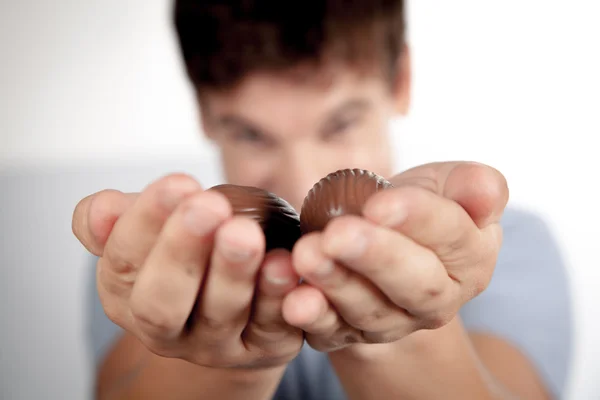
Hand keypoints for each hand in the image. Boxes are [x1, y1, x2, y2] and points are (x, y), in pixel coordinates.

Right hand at [73, 174, 302, 368]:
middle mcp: (165, 329)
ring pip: (220, 315)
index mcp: (127, 296)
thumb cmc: (188, 255)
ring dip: (232, 273)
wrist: (236, 305)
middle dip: (182, 252)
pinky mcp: (262, 348)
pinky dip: (277, 296)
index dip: (146, 221)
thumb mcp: (148, 234)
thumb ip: (118, 219)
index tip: (178, 182)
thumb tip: (101, 208)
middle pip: (161, 303)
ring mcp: (215, 345)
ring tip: (245, 232)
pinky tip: (284, 263)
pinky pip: (270, 327)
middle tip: (208, 207)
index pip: (123, 262)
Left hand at [281, 162, 508, 352]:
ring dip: (336, 283)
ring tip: (307, 254)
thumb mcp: (447, 186)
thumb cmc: (416, 207)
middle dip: (375, 258)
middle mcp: (436, 300)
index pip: (450, 236)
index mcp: (470, 258)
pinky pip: (331, 332)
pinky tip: (293, 301)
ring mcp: (392, 322)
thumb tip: (486, 192)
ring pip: (367, 308)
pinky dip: (312, 318)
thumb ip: (472, 185)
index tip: (381, 204)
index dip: (417, 219)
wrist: (381, 241)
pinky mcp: (348, 334)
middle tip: (339, 234)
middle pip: (413, 283)